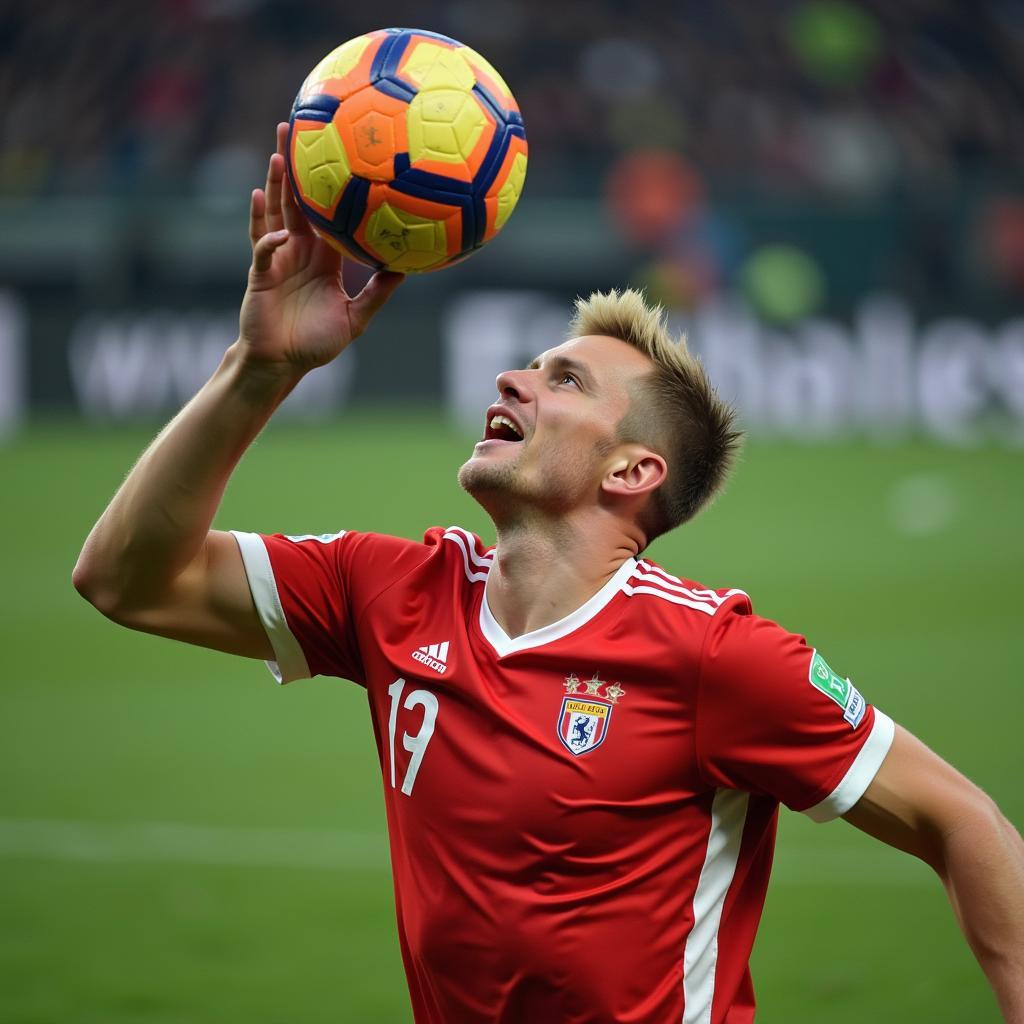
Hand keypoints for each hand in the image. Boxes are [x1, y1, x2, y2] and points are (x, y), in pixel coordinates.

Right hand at [238, 123, 404, 373]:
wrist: (282, 365)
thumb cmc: (316, 344)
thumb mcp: (356, 318)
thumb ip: (379, 293)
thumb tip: (408, 268)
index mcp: (322, 257)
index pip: (326, 212)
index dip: (330, 185)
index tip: (340, 153)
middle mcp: (298, 250)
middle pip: (297, 201)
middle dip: (297, 166)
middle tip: (301, 128)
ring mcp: (277, 258)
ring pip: (276, 214)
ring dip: (276, 185)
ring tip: (280, 153)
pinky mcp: (260, 274)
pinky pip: (263, 246)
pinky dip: (266, 228)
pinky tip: (261, 202)